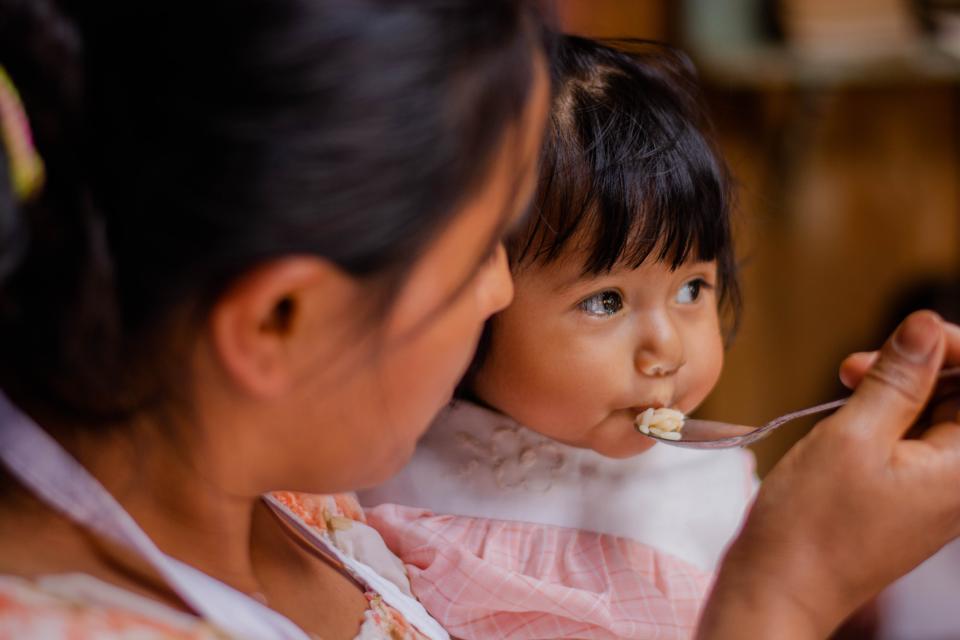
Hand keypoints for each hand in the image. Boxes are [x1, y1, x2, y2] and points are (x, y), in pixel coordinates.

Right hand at [698, 311, 959, 638]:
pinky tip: (850, 408)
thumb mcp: (852, 436)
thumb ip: (896, 378)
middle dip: (921, 363)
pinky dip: (886, 412)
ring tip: (844, 383)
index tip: (910, 333)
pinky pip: (918, 435)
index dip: (954, 346)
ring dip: (898, 385)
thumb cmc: (813, 525)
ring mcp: (941, 487)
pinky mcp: (914, 492)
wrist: (783, 585)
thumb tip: (925, 326)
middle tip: (861, 361)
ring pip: (940, 410)